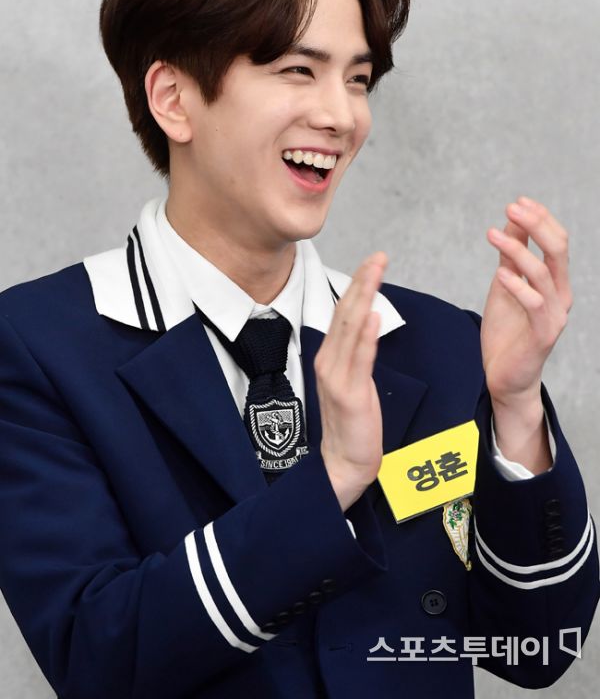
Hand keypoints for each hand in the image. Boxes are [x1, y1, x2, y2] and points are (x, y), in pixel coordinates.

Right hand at [316, 252, 386, 510]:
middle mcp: (328, 360)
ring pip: (351, 328)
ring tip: (375, 271)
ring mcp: (336, 376)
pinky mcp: (348, 393)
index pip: (345, 312)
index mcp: (331, 356)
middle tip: (377, 256)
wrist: (343, 462)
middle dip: (362, 281)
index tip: (372, 261)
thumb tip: (369, 322)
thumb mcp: (354, 380)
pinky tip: (373, 315)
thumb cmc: (353, 422)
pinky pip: (359, 359)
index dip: (358, 284)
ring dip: (364, 297)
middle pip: (346, 312)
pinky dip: (365, 335)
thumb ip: (358, 352)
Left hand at [482, 197, 571, 427]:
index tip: (518, 202)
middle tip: (511, 208)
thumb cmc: (507, 332)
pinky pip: (533, 304)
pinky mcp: (544, 334)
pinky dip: (517, 286)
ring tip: (491, 235)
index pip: (557, 242)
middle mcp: (561, 296)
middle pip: (558, 250)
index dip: (540, 219)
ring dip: (517, 249)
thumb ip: (511, 258)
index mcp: (555, 283)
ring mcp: (554, 315)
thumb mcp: (506, 286)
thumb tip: (511, 223)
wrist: (505, 377)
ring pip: (542, 273)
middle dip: (536, 225)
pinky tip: (500, 274)